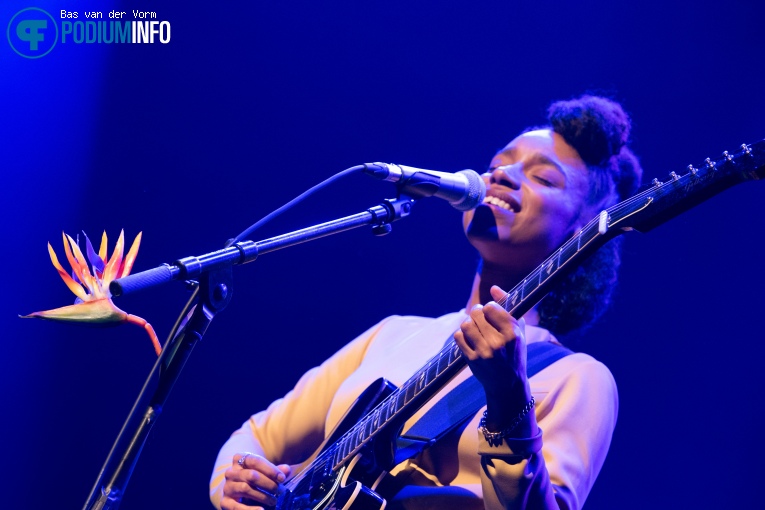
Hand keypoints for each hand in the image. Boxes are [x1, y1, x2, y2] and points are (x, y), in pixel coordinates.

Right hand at [221, 452, 290, 509]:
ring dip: (262, 496)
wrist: (235, 492)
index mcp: (239, 459)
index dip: (270, 469)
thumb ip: (275, 471)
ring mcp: (227, 487)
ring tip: (274, 501)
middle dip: (268, 483)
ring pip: (245, 488)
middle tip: (280, 491)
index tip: (282, 478)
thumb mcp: (264, 472)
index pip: (255, 461)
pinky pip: (236, 506)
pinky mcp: (225, 502)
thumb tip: (287, 470)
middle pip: (251, 475)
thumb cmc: (253, 479)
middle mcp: (231, 472)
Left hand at [454, 286, 532, 431]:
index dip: (489, 307)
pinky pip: (458, 336)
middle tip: (481, 320)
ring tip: (474, 328)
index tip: (491, 313)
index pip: (491, 307)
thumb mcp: (518, 330)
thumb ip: (508, 306)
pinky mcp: (472, 359)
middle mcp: (498, 343)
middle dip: (477, 313)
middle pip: (476, 313)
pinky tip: (469, 339)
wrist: (508, 384)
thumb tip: (494, 288)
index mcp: (513, 334)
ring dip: (468, 323)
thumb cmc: (514, 353)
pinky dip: (461, 335)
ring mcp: (484, 352)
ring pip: (465, 323)